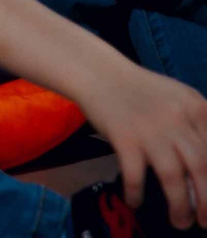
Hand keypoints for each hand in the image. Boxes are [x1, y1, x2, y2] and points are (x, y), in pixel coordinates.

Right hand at [78, 62, 206, 227]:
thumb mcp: (179, 99)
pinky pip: (136, 174)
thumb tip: (204, 168)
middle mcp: (177, 119)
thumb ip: (197, 126)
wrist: (98, 73)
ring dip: (180, 205)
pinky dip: (137, 192)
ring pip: (173, 177)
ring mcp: (150, 129)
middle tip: (206, 221)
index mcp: (197, 107)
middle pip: (202, 168)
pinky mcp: (124, 138)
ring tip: (181, 222)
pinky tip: (135, 201)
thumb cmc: (140, 89)